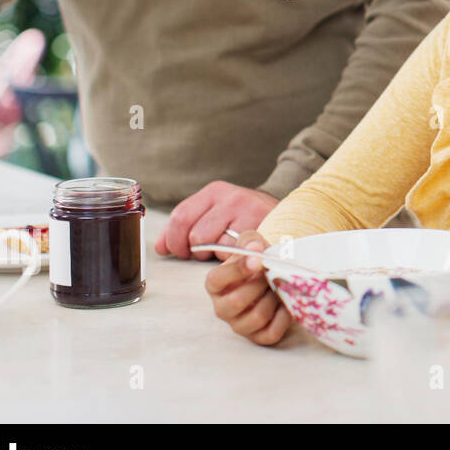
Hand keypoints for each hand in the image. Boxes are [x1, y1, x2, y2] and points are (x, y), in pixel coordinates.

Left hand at [155, 180, 277, 260]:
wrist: (289, 216)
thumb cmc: (246, 220)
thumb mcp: (215, 214)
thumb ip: (186, 228)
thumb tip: (160, 247)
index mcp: (215, 191)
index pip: (180, 216)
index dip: (173, 239)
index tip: (177, 251)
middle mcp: (230, 197)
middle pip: (193, 233)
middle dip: (191, 250)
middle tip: (199, 254)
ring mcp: (247, 212)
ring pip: (211, 244)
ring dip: (214, 254)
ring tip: (225, 250)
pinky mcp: (260, 228)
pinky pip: (232, 253)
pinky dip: (232, 258)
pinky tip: (239, 252)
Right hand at [205, 231, 290, 346]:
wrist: (273, 278)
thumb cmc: (258, 262)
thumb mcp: (252, 246)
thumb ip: (250, 241)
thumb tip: (255, 247)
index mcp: (216, 284)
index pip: (217, 279)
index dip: (237, 270)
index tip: (258, 259)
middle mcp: (222, 308)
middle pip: (238, 300)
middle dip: (261, 284)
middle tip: (273, 273)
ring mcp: (239, 325)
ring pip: (257, 316)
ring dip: (274, 299)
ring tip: (279, 286)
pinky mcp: (258, 337)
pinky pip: (272, 332)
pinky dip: (284, 317)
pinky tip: (287, 303)